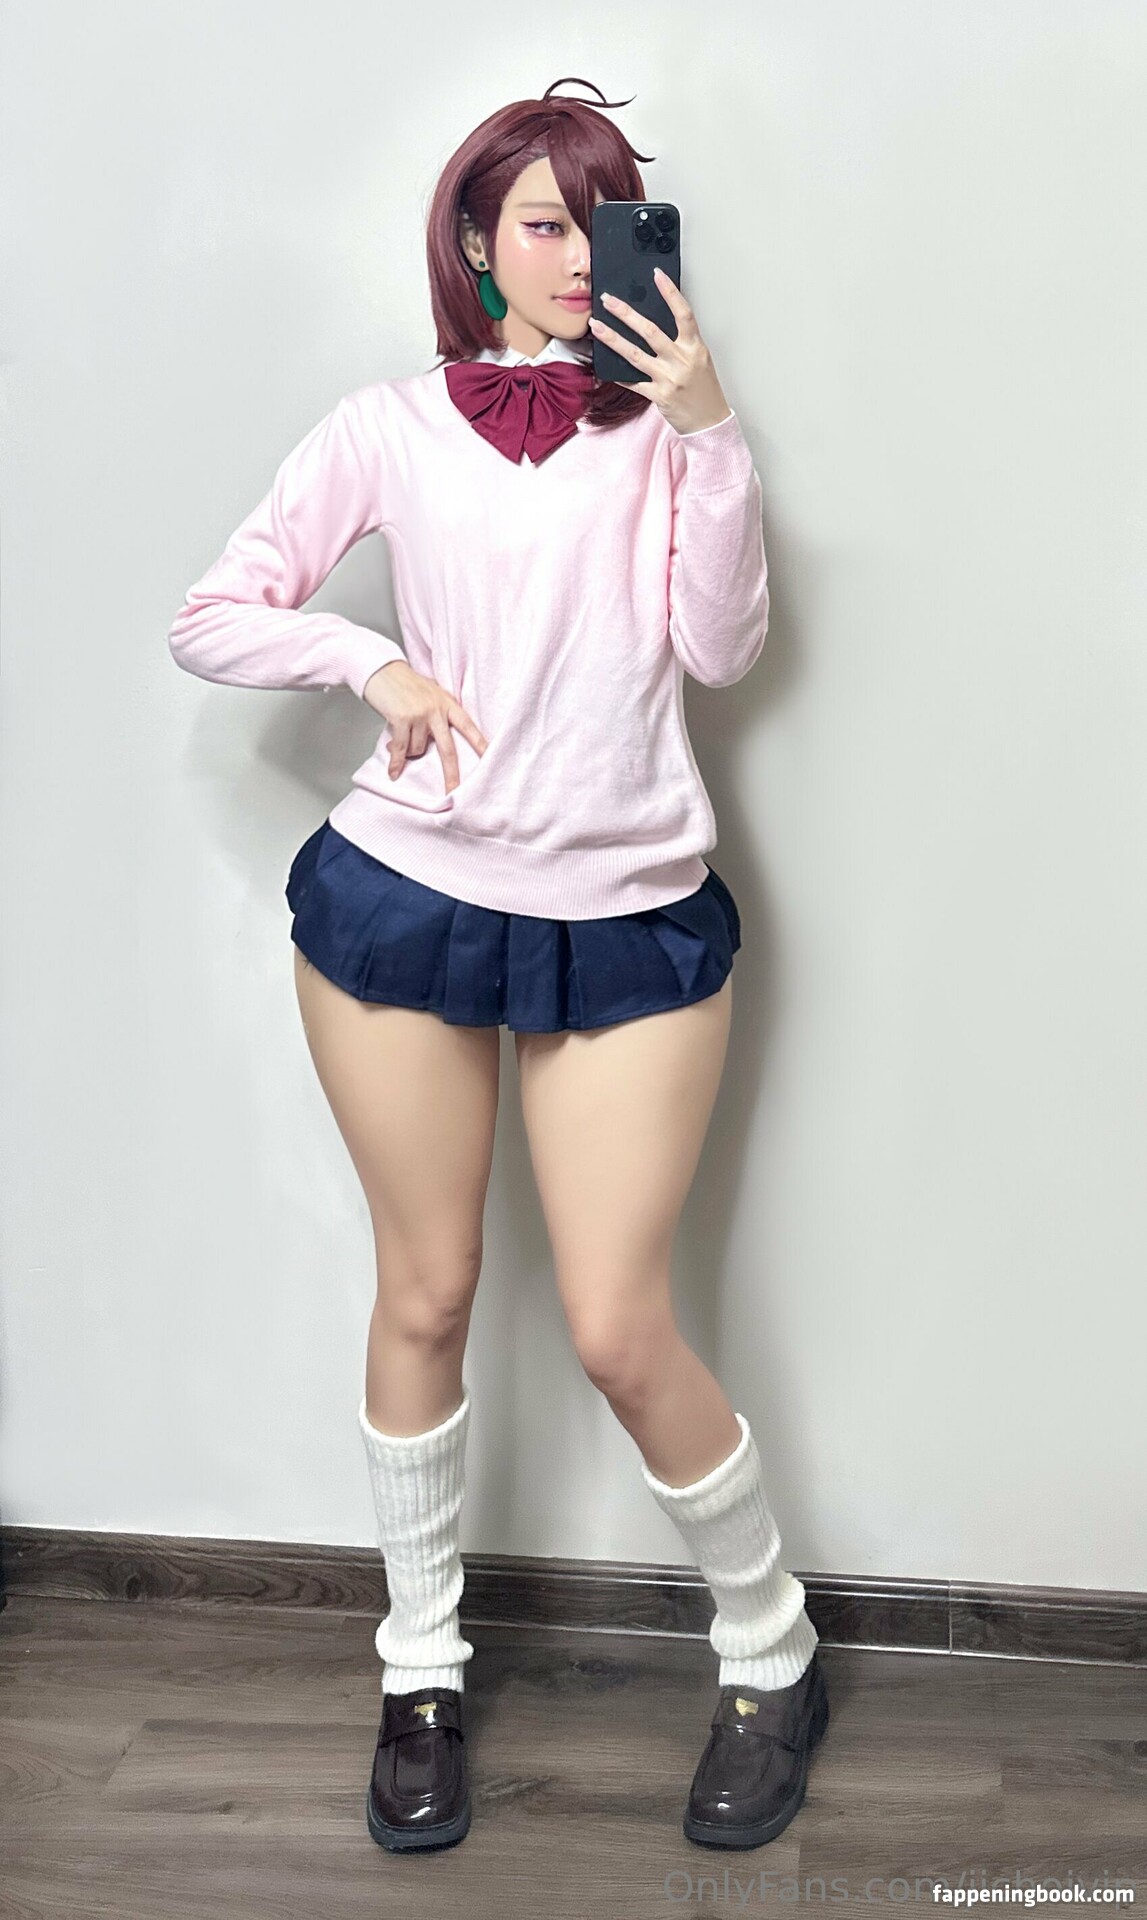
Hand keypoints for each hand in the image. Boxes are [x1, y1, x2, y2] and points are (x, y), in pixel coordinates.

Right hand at [362, 661, 487, 794]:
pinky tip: (394, 772)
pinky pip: (400, 749)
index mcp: (447, 703)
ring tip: (400, 739)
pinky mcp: (401, 719)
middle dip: (451, 774)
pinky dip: (396, 762)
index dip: (480, 743)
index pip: (468, 726)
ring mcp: (419, 714)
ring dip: (408, 751)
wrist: (382, 670)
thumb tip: (428, 743)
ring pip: (418, 750)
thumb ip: (437, 713)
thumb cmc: (405, 682)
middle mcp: (436, 710)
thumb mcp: (430, 692)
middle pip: (448, 749)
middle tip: (453, 791)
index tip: (490, 758)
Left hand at [587, 267, 731, 436]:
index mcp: (695, 348)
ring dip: (613, 338)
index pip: (683, 314)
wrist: (709, 422)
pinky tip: (603, 364)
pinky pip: (633, 382)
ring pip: (635, 354)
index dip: (670, 293)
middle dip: (626, 313)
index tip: (657, 275)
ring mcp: (669, 379)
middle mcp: (682, 361)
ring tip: (596, 326)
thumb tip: (654, 324)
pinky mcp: (658, 396)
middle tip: (609, 300)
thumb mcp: (699, 359)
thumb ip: (681, 342)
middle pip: (650, 331)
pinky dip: (618, 373)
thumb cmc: (704, 390)